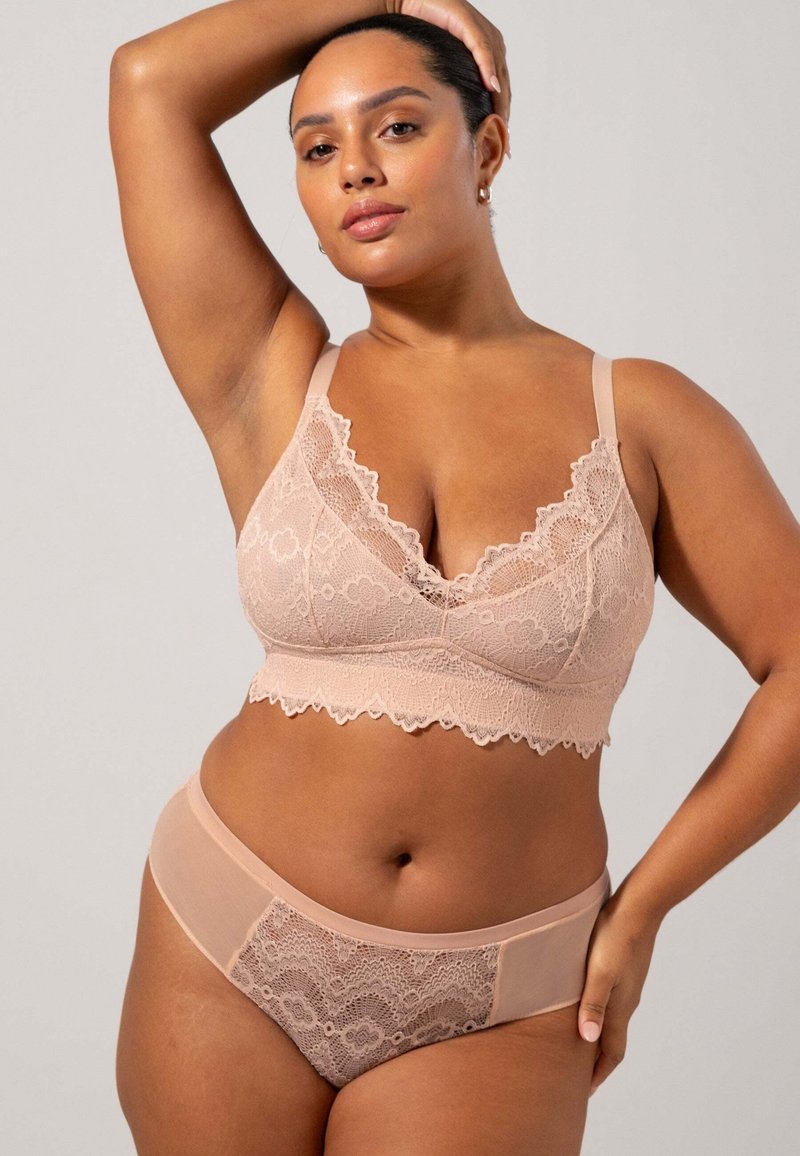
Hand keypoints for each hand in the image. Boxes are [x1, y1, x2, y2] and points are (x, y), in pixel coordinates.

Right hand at [387, 0, 510, 152]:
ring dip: (501, 99)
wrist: (405, 4)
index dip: (501, 115)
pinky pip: (482, 50)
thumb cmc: (421, 33)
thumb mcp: (440, 67)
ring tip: (501, 122)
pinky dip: (488, 69)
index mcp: (487, 55)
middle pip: (503, 86)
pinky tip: (492, 88)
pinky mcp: (469, 24)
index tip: (503, 142)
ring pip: (497, 71)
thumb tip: (449, 115)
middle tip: (506, 143)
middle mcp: (490, 44)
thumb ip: (452, 84)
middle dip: (504, 114)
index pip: (499, 91)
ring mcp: (482, 33)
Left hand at [576, 891, 661, 1095]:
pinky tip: (588, 1005)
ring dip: (598, 1038)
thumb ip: (593, 1004)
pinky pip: (613, 1003)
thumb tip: (587, 1040)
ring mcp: (628, 986)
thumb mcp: (599, 971)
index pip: (612, 1052)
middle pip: (613, 1041)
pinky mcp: (626, 970)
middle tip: (578, 1076)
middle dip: (597, 1062)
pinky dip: (601, 1015)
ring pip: (613, 1021)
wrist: (640, 906)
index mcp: (620, 1007)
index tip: (584, 1091)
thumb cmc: (615, 936)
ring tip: (579, 1045)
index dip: (598, 1073)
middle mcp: (627, 1001)